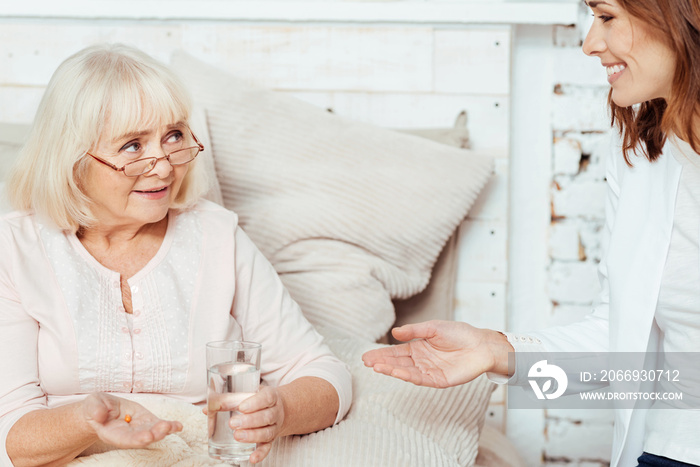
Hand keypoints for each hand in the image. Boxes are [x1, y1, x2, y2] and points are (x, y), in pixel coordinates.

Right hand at [81, 393, 182, 447]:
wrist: (102, 408)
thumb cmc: (96, 407)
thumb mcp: (92, 404)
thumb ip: (96, 409)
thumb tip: (100, 415)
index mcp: (112, 432)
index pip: (124, 439)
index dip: (136, 439)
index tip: (146, 437)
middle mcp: (127, 434)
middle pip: (141, 438)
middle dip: (153, 434)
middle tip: (164, 429)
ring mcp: (138, 428)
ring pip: (152, 432)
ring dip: (163, 430)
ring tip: (173, 426)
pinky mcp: (146, 421)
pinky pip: (158, 424)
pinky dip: (169, 426)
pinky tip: (178, 426)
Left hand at [215, 387, 285, 463]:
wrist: (277, 407)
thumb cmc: (257, 399)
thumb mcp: (248, 394)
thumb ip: (228, 400)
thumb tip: (206, 409)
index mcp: (271, 396)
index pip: (266, 398)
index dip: (255, 403)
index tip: (241, 407)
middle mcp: (275, 412)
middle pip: (267, 417)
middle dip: (249, 421)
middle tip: (232, 423)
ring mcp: (274, 426)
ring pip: (267, 432)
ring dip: (252, 436)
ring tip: (236, 436)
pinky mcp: (271, 439)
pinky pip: (268, 447)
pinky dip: (261, 454)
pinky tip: (252, 458)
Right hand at [362, 320, 512, 387]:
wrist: (481, 345)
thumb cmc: (459, 333)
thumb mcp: (434, 327)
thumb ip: (414, 331)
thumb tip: (394, 333)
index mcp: (419, 347)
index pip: (396, 352)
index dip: (381, 354)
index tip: (366, 356)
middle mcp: (421, 360)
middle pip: (397, 362)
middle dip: (381, 362)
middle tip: (366, 362)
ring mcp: (429, 371)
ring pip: (406, 372)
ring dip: (391, 370)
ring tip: (376, 367)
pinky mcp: (438, 380)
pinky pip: (420, 379)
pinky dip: (407, 376)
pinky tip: (395, 372)